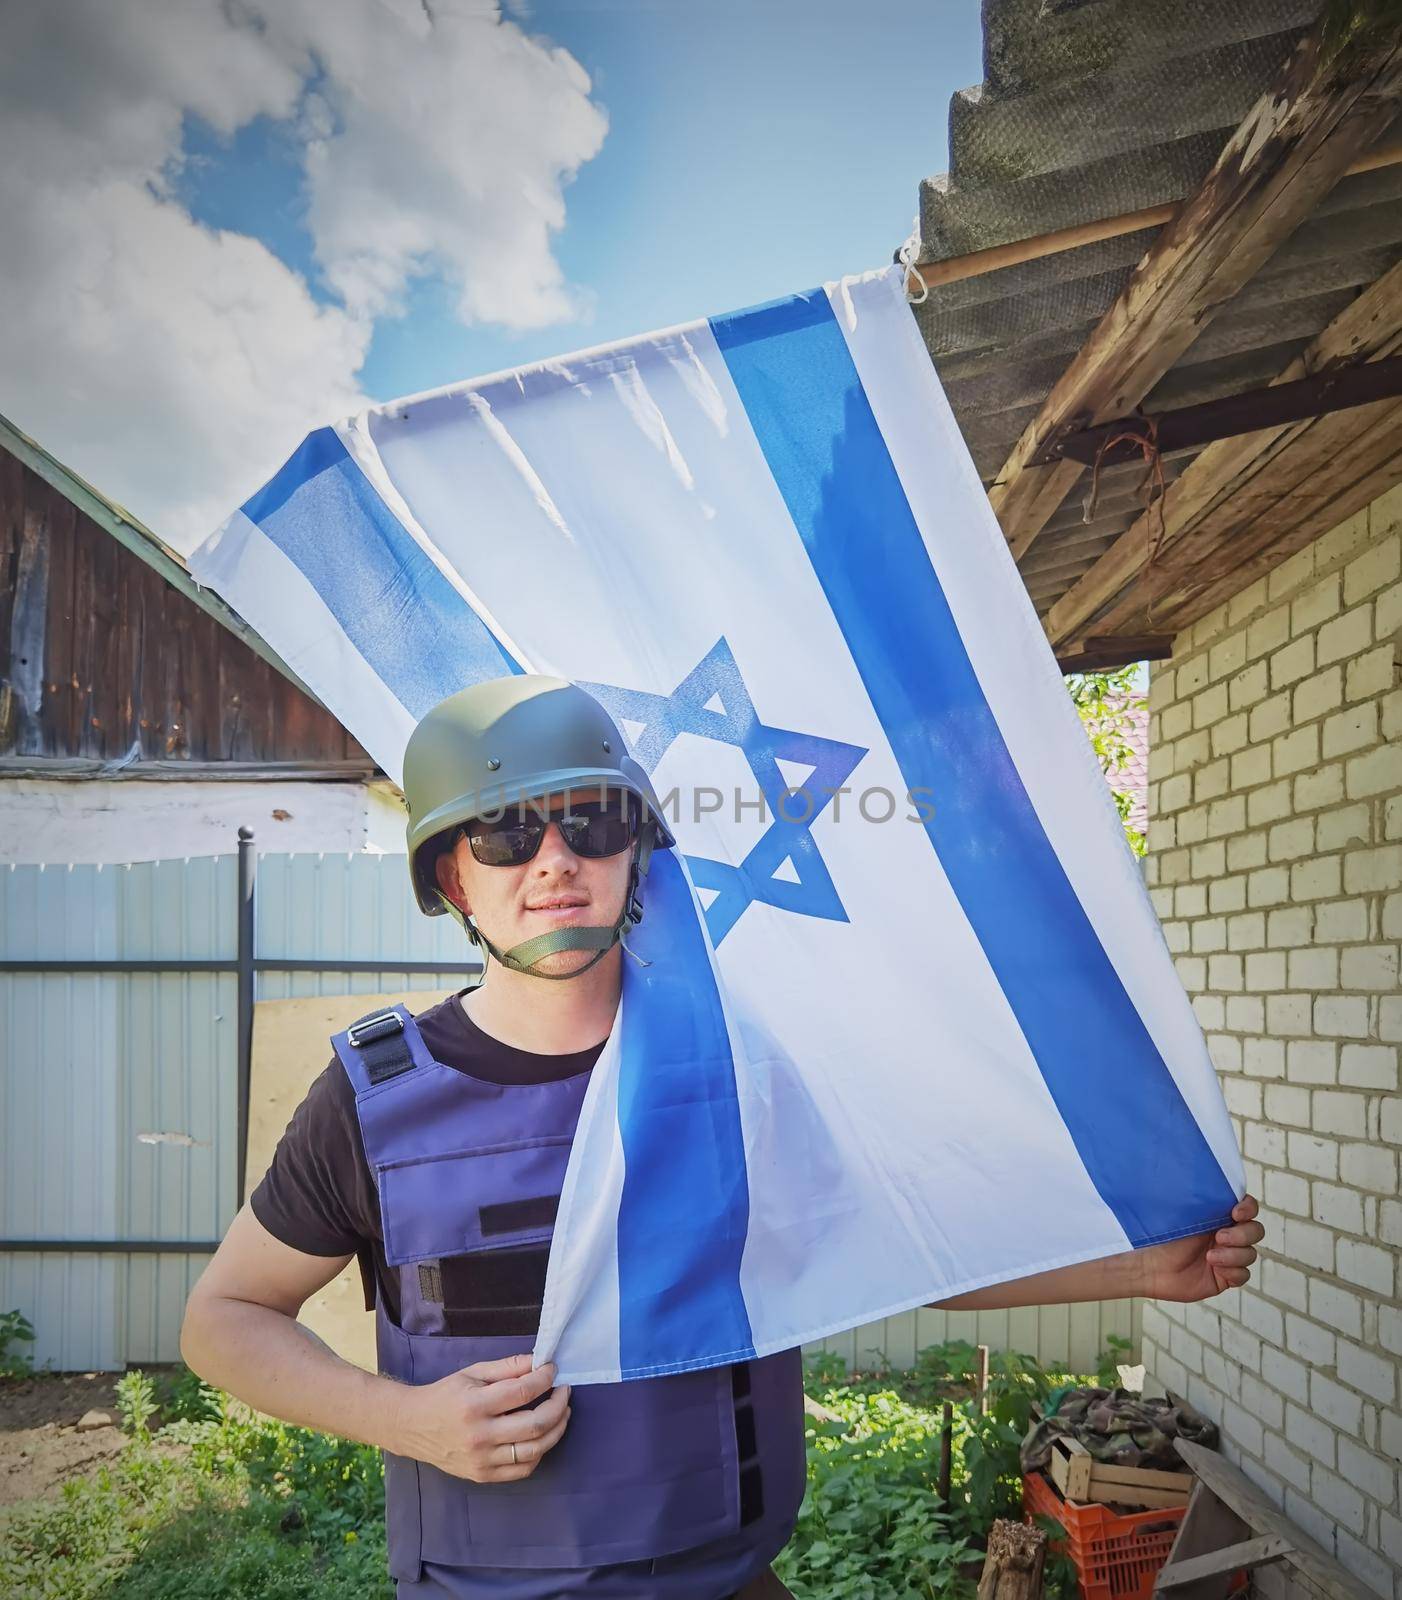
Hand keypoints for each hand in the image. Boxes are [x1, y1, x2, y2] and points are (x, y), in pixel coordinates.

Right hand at [392, 1354, 570, 1481]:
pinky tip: (542, 1437)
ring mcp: (482, 1460)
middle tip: (564, 1392)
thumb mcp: (473, 1372)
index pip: (523, 1391)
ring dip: (556, 1430)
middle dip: (558, 1405)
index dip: (545, 1378)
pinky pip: (523, 1469)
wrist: (413, 1426)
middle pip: (535, 1424)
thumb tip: (539, 1361)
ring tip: (562, 1413)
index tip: (553, 1370)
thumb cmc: (445, 1395)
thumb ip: (507, 1367)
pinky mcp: (483, 1476)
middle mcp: (480, 1435)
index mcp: (475, 1404)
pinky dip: (539, 1452)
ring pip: (534, 1450)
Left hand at [1140, 1195, 1263, 1302]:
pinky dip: (1233, 1271)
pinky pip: (1243, 1275)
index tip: (1236, 1212)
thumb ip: (1207, 1201)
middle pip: (1256, 1231)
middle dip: (1242, 1234)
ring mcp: (1227, 1256)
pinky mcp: (1224, 1277)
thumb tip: (1224, 1189)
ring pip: (1250, 1254)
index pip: (1248, 1207)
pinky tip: (1215, 1268)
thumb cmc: (1163, 1235)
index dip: (1249, 1208)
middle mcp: (1226, 1234)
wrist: (1150, 1265)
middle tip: (1219, 1237)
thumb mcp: (1185, 1213)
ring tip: (1210, 1257)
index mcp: (1218, 1214)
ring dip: (1234, 1255)